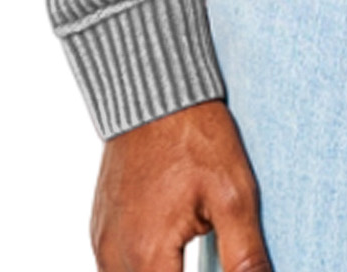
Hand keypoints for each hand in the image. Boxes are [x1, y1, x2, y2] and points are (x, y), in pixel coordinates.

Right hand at [90, 98, 270, 271]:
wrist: (155, 92)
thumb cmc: (195, 136)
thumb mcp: (234, 194)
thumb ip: (245, 255)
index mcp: (148, 257)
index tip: (225, 269)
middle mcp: (116, 259)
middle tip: (204, 255)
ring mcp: (103, 245)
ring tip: (191, 256)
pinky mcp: (101, 231)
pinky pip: (117, 271)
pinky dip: (146, 270)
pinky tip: (171, 258)